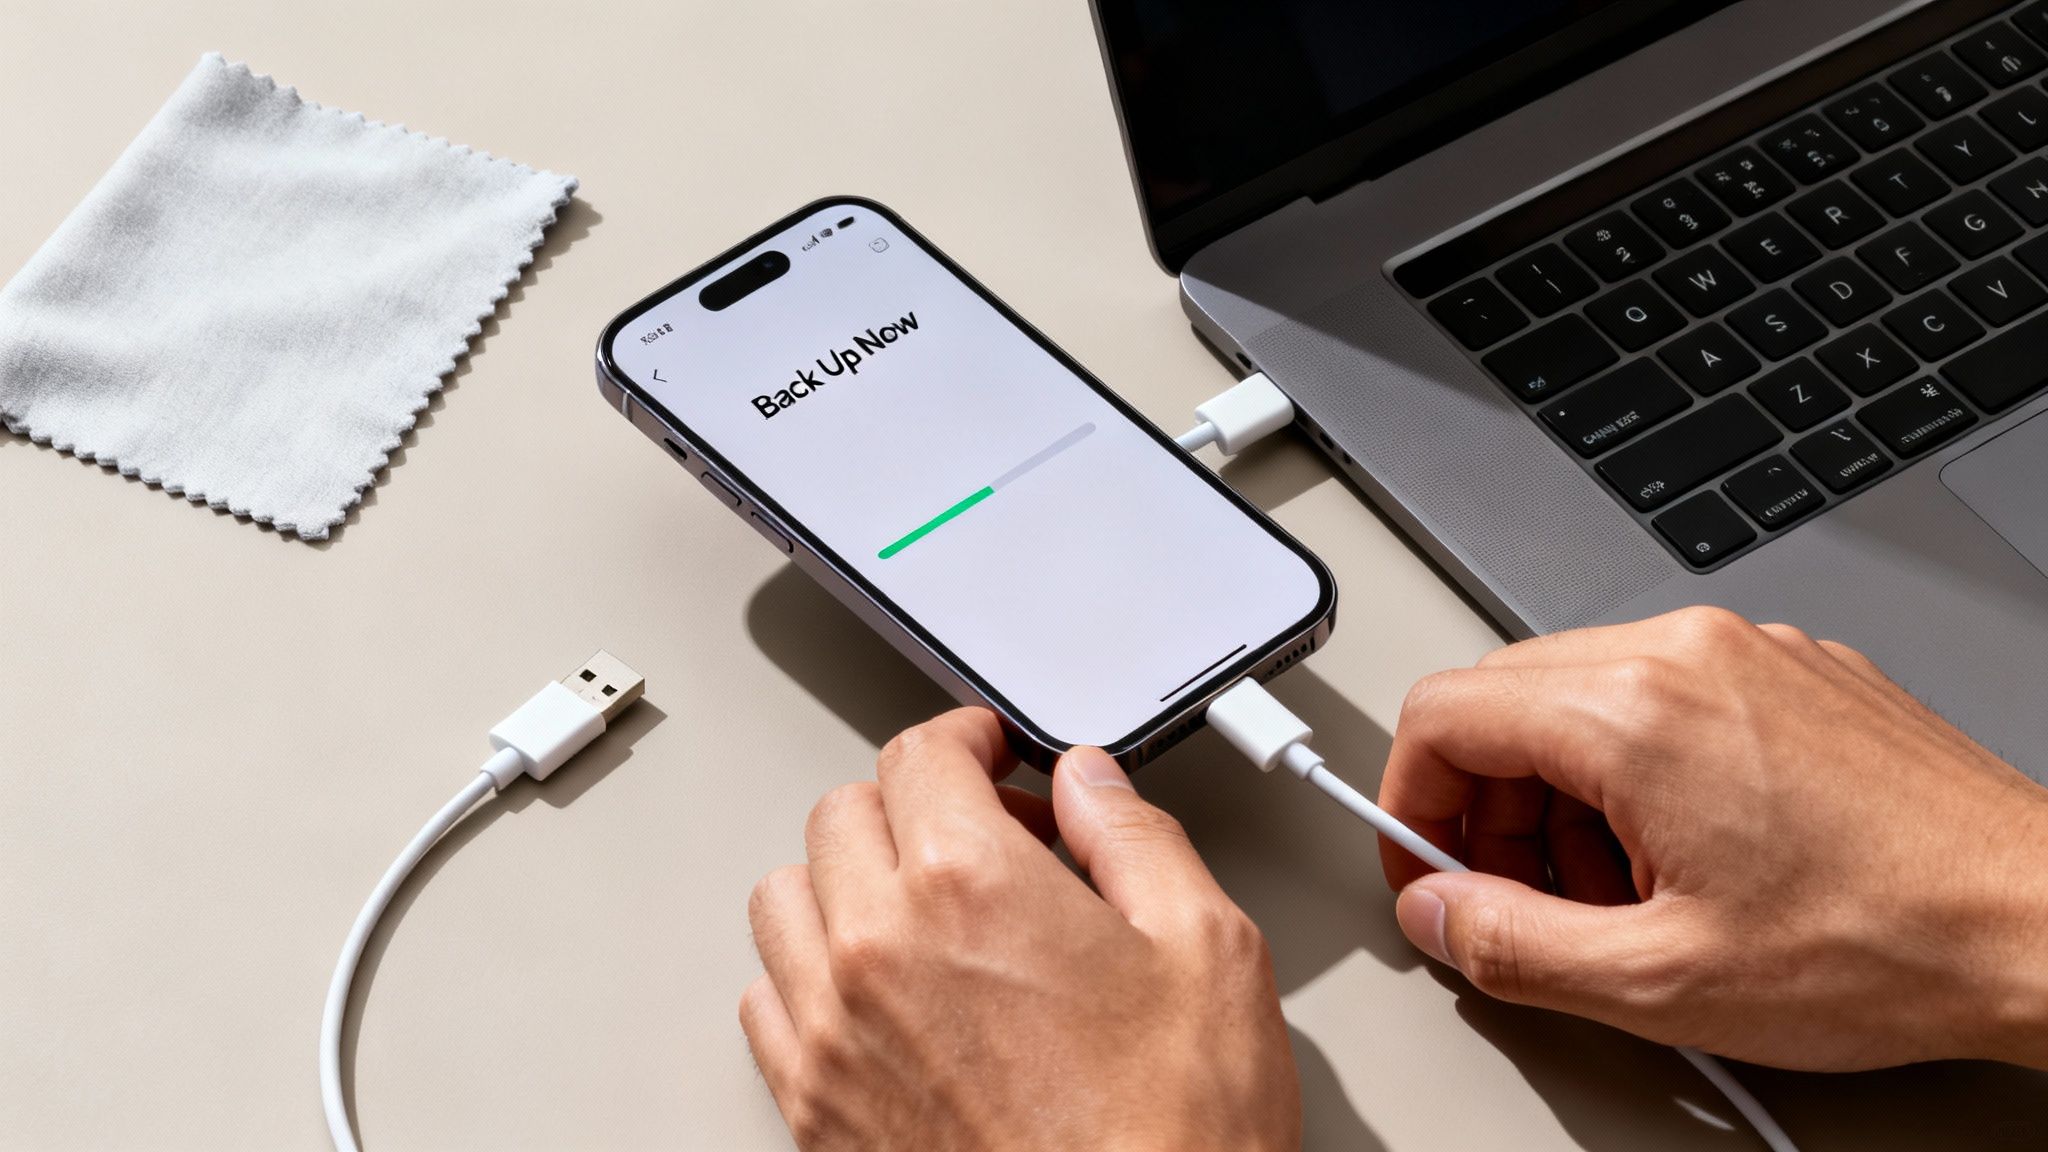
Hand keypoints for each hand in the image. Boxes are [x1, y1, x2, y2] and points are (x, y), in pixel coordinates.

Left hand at [741, 708, 1299, 1150]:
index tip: (987, 752)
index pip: (921, 755)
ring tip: (918, 905)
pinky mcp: (814, 1110)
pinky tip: (875, 992)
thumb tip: (1093, 784)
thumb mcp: (1208, 952)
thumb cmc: (1171, 1138)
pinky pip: (766, 1003)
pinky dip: (808, 976)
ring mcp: (834, 1033)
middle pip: (843, 814)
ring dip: (846, 881)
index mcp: (971, 887)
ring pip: (787, 899)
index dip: (965, 738)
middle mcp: (881, 949)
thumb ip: (1136, 839)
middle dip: (911, 803)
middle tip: (980, 833)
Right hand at [1378, 606, 2047, 1070]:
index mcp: (1633, 711)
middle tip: (1520, 898)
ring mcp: (1749, 652)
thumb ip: (1512, 947)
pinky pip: (1666, 693)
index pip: (1444, 714)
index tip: (1430, 870)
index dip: (1410, 805)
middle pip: (1506, 696)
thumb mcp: (1662, 982)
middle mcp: (1686, 652)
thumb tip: (1440, 918)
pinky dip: (1637, 769)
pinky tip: (1689, 857)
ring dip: (1562, 792)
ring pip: (1583, 692)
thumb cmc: (1891, 943)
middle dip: (1488, 805)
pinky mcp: (1798, 672)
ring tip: (1619, 892)